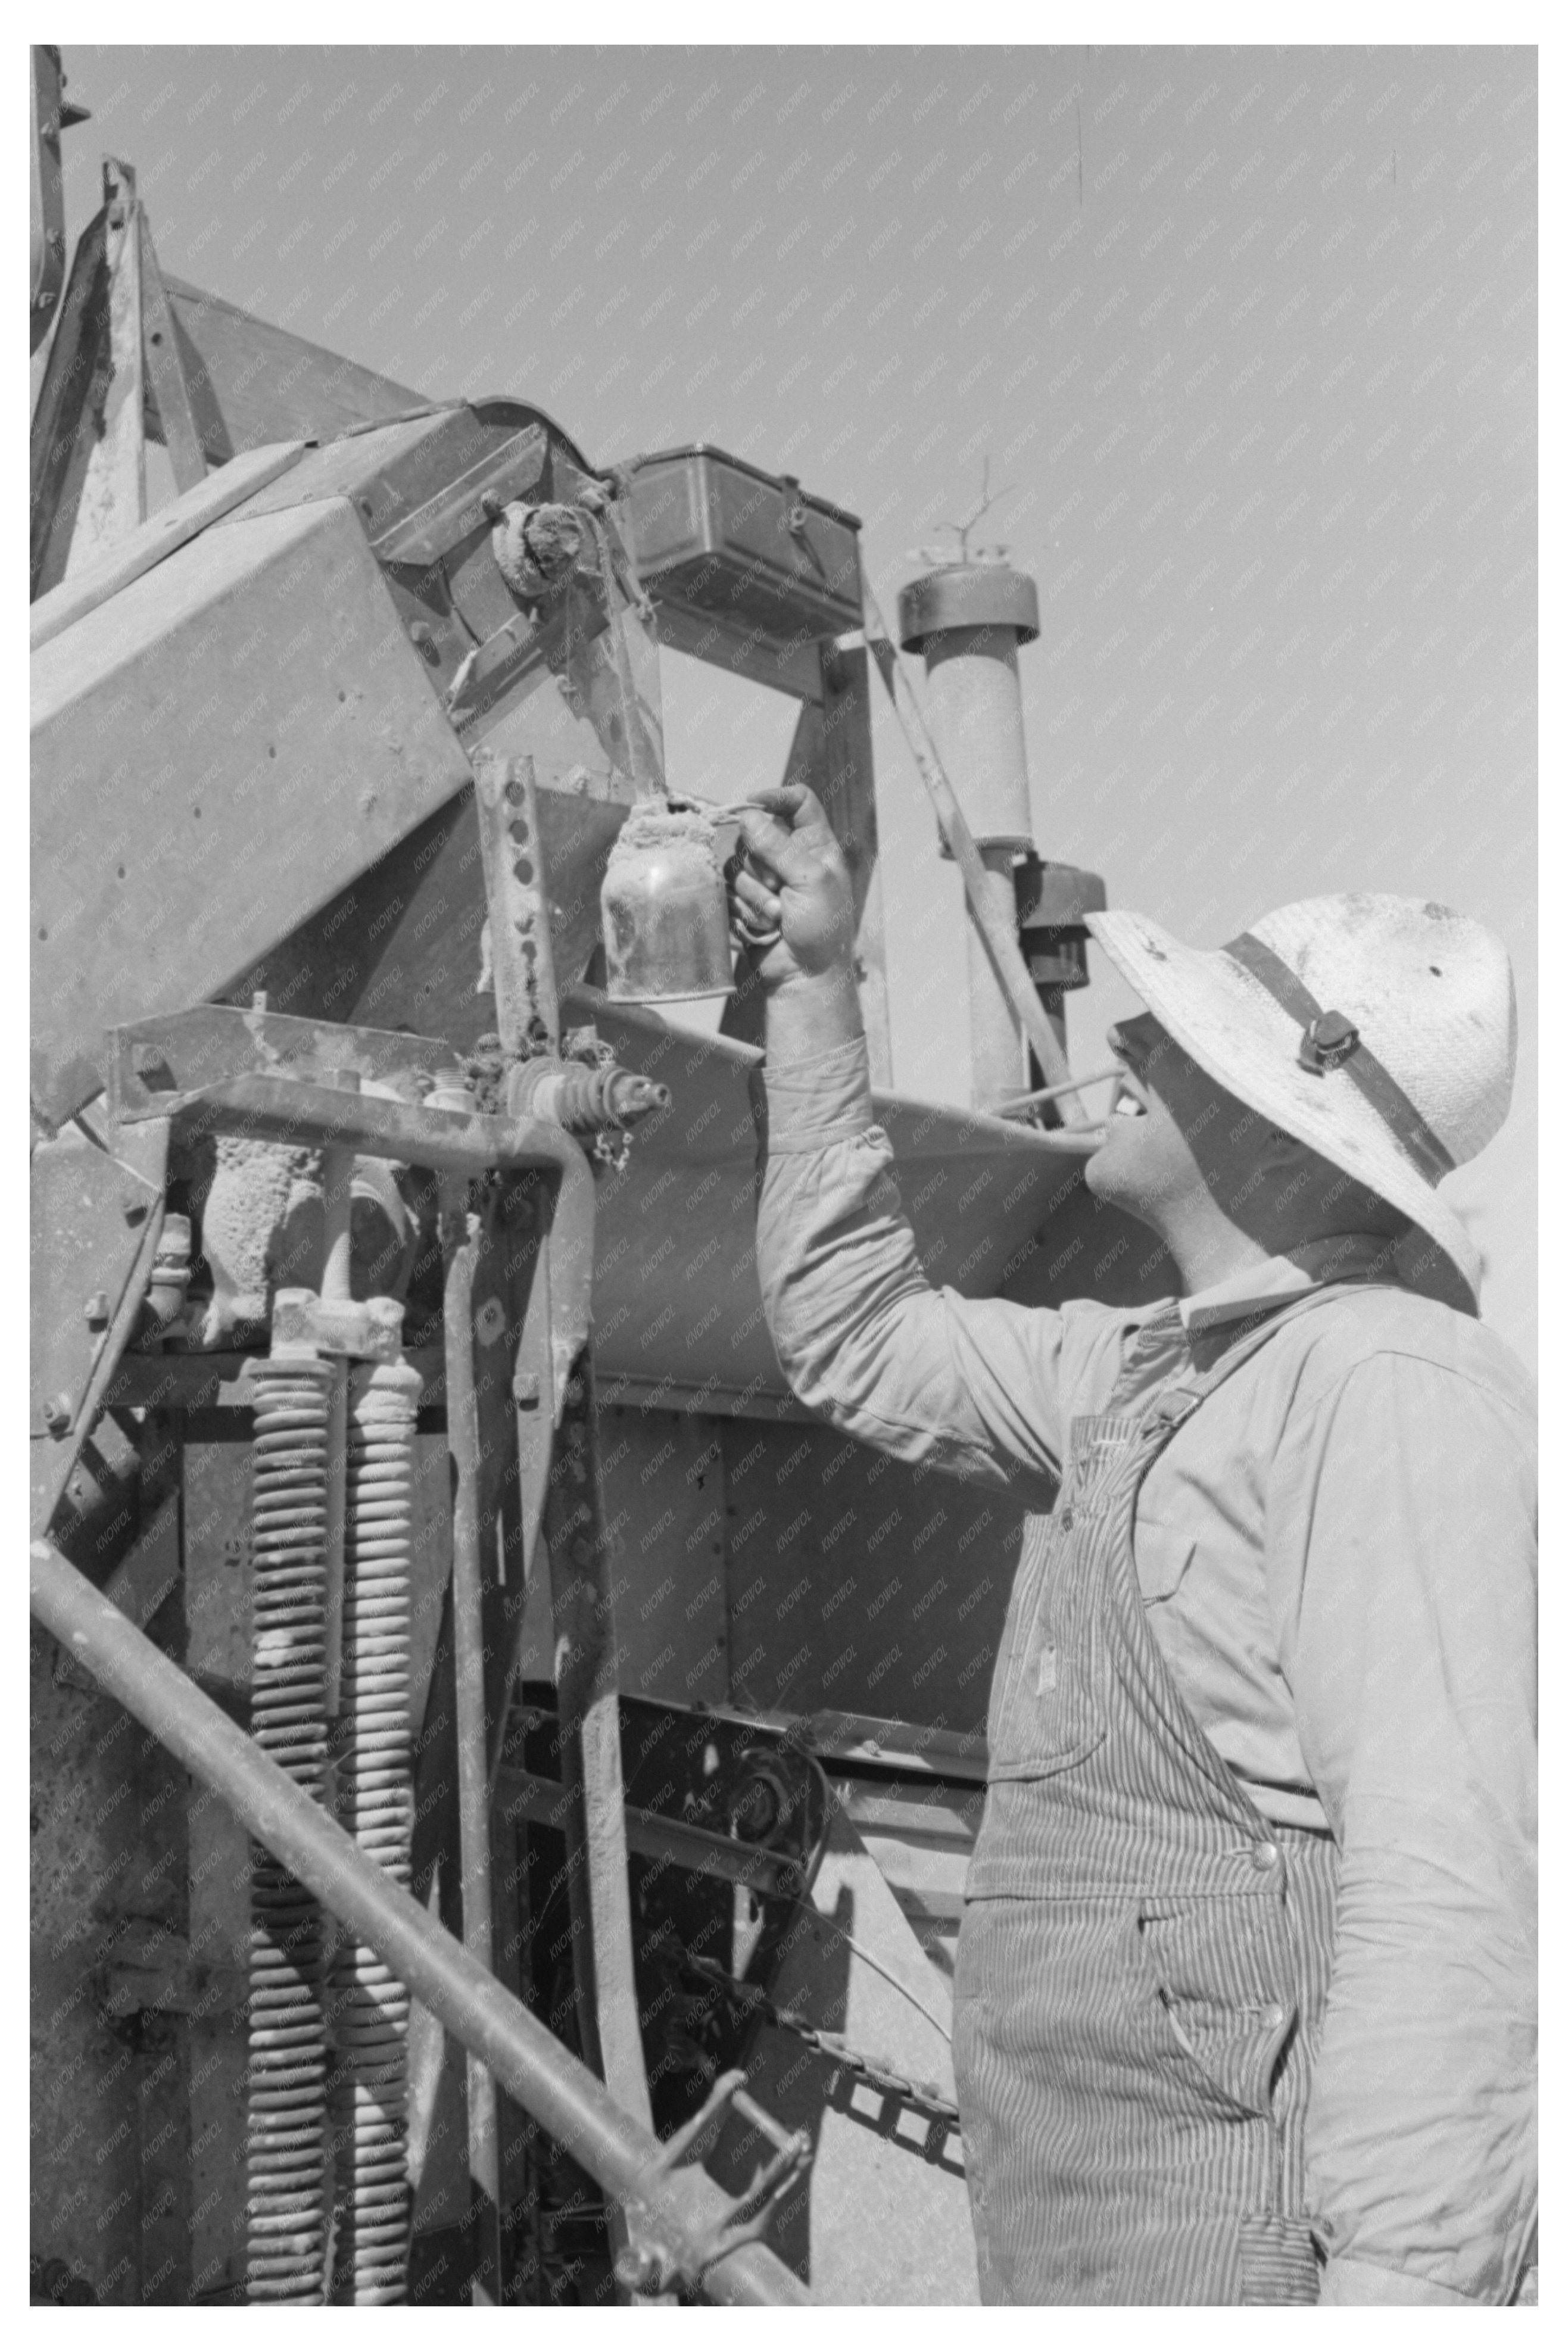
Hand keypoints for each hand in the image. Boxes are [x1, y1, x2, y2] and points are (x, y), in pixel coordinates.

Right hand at [728, 785, 856, 994]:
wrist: (805, 976)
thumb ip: (778, 845)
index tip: (752, 803)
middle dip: (762, 863)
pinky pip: (729, 891)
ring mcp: (765, 880)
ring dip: (754, 894)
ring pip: (738, 864)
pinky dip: (744, 910)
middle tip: (780, 889)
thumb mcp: (810, 880)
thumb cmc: (821, 929)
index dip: (775, 797)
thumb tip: (748, 815)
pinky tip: (764, 927)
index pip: (797, 802)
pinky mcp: (745, 902)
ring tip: (776, 916)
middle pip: (755, 833)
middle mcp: (788, 858)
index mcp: (815, 845)